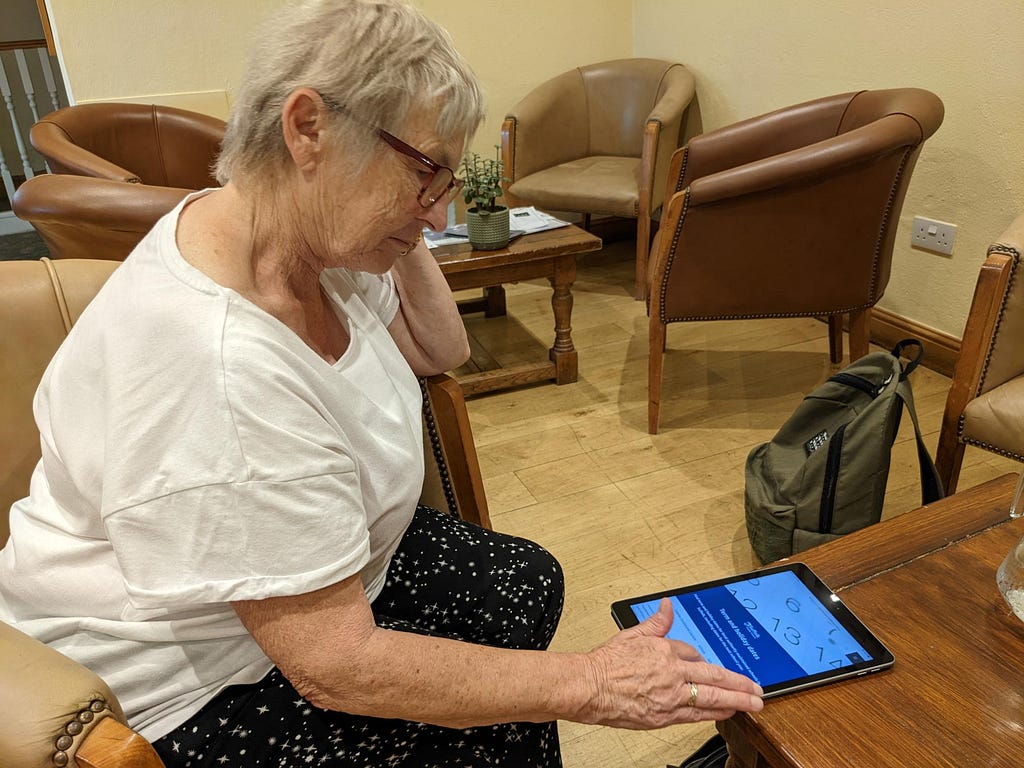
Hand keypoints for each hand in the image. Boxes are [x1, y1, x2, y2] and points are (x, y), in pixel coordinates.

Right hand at [580, 598, 763, 728]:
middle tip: (757, 688)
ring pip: (711, 697)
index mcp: (664, 650)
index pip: (692, 653)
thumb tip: (668, 605)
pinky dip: (715, 714)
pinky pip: (696, 715)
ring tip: (753, 703)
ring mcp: (670, 696)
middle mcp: (672, 673)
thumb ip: (656, 622)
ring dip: (736, 700)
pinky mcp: (665, 716)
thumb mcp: (632, 635)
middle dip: (739, 682)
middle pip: (714, 676)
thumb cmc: (605, 664)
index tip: (707, 664)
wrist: (589, 687)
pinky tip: (727, 713)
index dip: (701, 658)